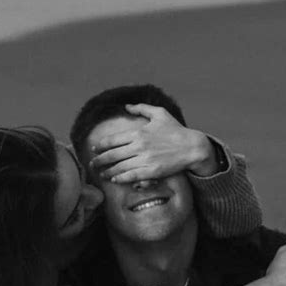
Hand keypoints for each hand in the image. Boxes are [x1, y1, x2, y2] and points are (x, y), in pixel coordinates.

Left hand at [89, 103, 217, 182]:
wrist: (192, 147)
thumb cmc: (176, 130)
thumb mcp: (160, 114)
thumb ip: (141, 108)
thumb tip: (126, 106)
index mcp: (138, 132)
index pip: (112, 140)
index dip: (100, 145)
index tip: (94, 148)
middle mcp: (139, 146)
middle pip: (112, 155)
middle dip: (99, 160)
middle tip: (92, 164)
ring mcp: (145, 160)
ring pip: (119, 167)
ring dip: (107, 171)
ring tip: (101, 174)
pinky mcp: (151, 172)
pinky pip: (131, 176)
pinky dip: (120, 178)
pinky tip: (114, 179)